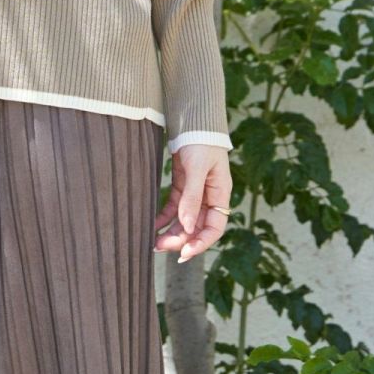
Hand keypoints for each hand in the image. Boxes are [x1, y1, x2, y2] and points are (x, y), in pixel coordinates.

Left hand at [153, 143, 232, 263]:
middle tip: (159, 247)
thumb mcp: (197, 167)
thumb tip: (186, 225)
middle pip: (196, 227)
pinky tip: (152, 224)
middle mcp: (209, 197)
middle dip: (180, 239)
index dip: (201, 243)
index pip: (214, 228)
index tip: (184, 253)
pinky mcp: (182, 185)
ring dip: (170, 231)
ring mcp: (195, 192)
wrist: (192, 120)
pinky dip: (164, 217)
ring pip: (184, 220)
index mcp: (220, 194)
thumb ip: (192, 196)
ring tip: (153, 242)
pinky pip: (174, 207)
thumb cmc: (201, 141)